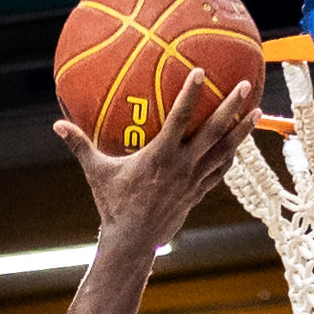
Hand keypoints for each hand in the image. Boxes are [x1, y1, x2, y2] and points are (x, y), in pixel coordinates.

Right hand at [55, 66, 247, 248]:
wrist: (133, 242)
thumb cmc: (113, 204)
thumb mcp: (96, 172)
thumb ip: (80, 145)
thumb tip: (57, 124)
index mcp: (160, 156)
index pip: (179, 119)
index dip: (191, 94)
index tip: (201, 72)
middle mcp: (183, 165)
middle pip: (214, 132)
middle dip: (231, 107)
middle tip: (246, 85)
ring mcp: (194, 180)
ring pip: (224, 151)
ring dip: (242, 131)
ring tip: (256, 111)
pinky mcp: (198, 193)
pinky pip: (219, 170)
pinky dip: (230, 156)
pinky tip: (239, 145)